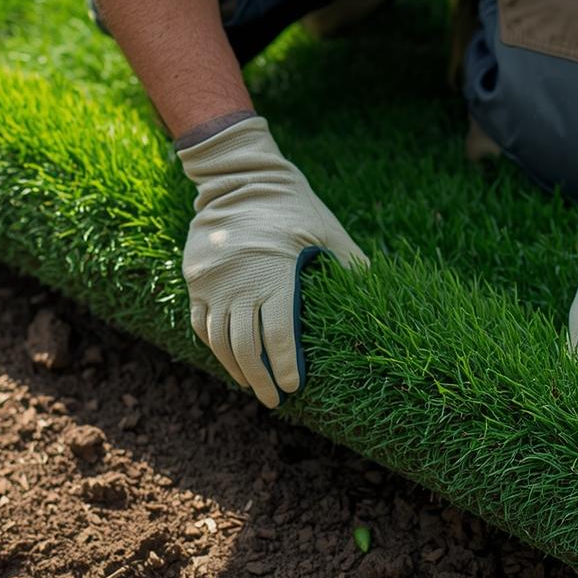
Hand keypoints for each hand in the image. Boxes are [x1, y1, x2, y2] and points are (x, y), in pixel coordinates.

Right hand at [178, 116, 367, 407]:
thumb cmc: (292, 205)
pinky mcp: (195, 278)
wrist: (239, 176)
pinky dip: (215, 347)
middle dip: (261, 379)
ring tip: (252, 386)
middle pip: (246, 348)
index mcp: (274, 274)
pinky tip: (230, 361)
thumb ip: (351, 265)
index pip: (278, 336)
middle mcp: (238, 282)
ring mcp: (211, 282)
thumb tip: (381, 296)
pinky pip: (201, 324)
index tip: (294, 387)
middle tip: (274, 401)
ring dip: (237, 369)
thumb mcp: (327, 231)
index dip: (286, 366)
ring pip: (220, 341)